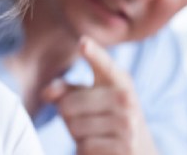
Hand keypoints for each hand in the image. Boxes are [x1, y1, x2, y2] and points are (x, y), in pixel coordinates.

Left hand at [42, 37, 157, 154]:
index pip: (103, 64)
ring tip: (95, 134)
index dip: (93, 53)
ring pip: (74, 127)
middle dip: (68, 116)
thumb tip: (46, 92)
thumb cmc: (106, 120)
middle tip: (86, 121)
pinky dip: (84, 150)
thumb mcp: (90, 100)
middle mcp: (125, 98)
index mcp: (118, 79)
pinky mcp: (124, 147)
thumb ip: (66, 91)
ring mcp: (127, 123)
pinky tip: (99, 148)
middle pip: (68, 104)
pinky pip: (84, 146)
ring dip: (77, 135)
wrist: (140, 152)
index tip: (83, 42)